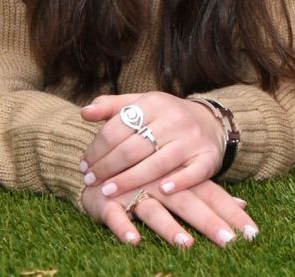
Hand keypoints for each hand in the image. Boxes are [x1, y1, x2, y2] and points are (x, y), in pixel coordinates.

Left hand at [79, 92, 225, 199]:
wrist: (211, 122)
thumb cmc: (166, 117)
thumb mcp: (141, 104)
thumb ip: (112, 107)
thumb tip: (84, 112)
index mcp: (154, 103)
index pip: (118, 128)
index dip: (97, 149)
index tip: (84, 165)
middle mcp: (174, 119)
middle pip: (133, 148)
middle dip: (107, 167)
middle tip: (90, 182)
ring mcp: (192, 139)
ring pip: (157, 163)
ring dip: (130, 180)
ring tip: (108, 192)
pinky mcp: (208, 157)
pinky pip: (192, 173)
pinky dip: (177, 183)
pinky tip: (160, 191)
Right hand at [82, 177, 257, 247]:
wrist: (98, 154)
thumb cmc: (144, 172)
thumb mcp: (176, 177)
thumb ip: (207, 190)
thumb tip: (244, 203)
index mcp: (179, 178)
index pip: (211, 194)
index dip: (230, 211)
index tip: (252, 231)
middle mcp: (160, 184)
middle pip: (189, 204)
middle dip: (210, 223)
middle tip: (229, 241)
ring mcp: (134, 191)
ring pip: (154, 210)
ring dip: (169, 227)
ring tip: (186, 244)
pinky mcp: (107, 200)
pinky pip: (116, 215)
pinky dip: (124, 227)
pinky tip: (134, 240)